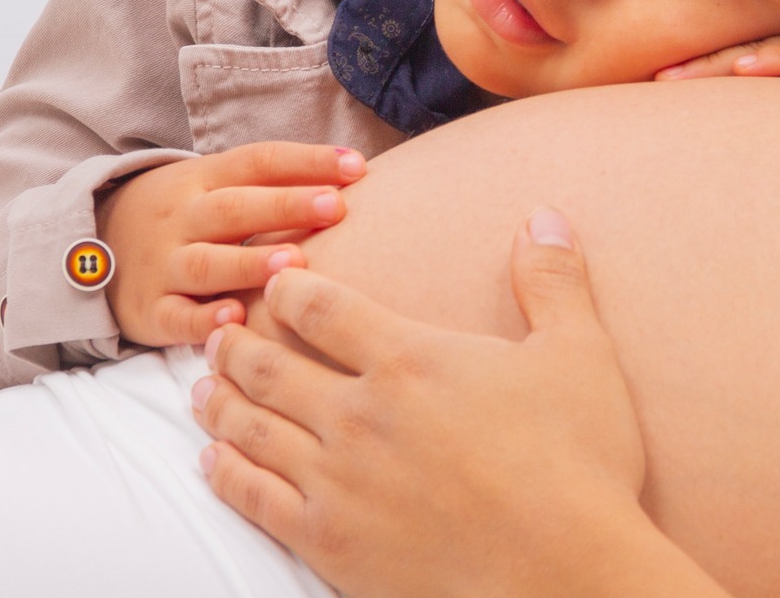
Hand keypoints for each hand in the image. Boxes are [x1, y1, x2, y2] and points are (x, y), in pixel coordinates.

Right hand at [96, 141, 364, 347]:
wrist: (86, 247)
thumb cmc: (181, 216)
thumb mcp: (212, 184)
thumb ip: (272, 181)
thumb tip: (355, 173)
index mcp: (205, 180)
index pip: (258, 161)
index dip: (306, 161)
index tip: (357, 166)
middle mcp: (184, 218)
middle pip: (235, 207)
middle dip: (286, 206)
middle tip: (335, 207)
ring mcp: (165, 264)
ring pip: (208, 263)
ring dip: (250, 263)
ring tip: (292, 264)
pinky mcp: (151, 311)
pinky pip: (176, 316)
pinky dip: (203, 321)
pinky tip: (235, 320)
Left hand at [195, 210, 710, 597]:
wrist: (563, 569)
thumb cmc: (578, 462)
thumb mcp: (578, 354)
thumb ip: (553, 282)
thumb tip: (546, 217)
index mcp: (409, 359)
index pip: (323, 309)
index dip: (289, 289)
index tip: (274, 279)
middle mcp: (359, 412)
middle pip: (271, 367)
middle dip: (237, 344)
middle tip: (216, 332)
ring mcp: (337, 480)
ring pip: (253, 429)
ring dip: (220, 403)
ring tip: (200, 389)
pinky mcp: (330, 540)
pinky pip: (256, 499)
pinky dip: (227, 474)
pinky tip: (213, 462)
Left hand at [655, 23, 779, 99]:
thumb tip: (762, 188)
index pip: (732, 79)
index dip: (692, 89)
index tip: (647, 106)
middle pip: (732, 65)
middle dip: (688, 77)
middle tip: (643, 92)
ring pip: (759, 54)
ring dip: (714, 66)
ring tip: (674, 79)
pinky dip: (776, 58)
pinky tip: (746, 65)